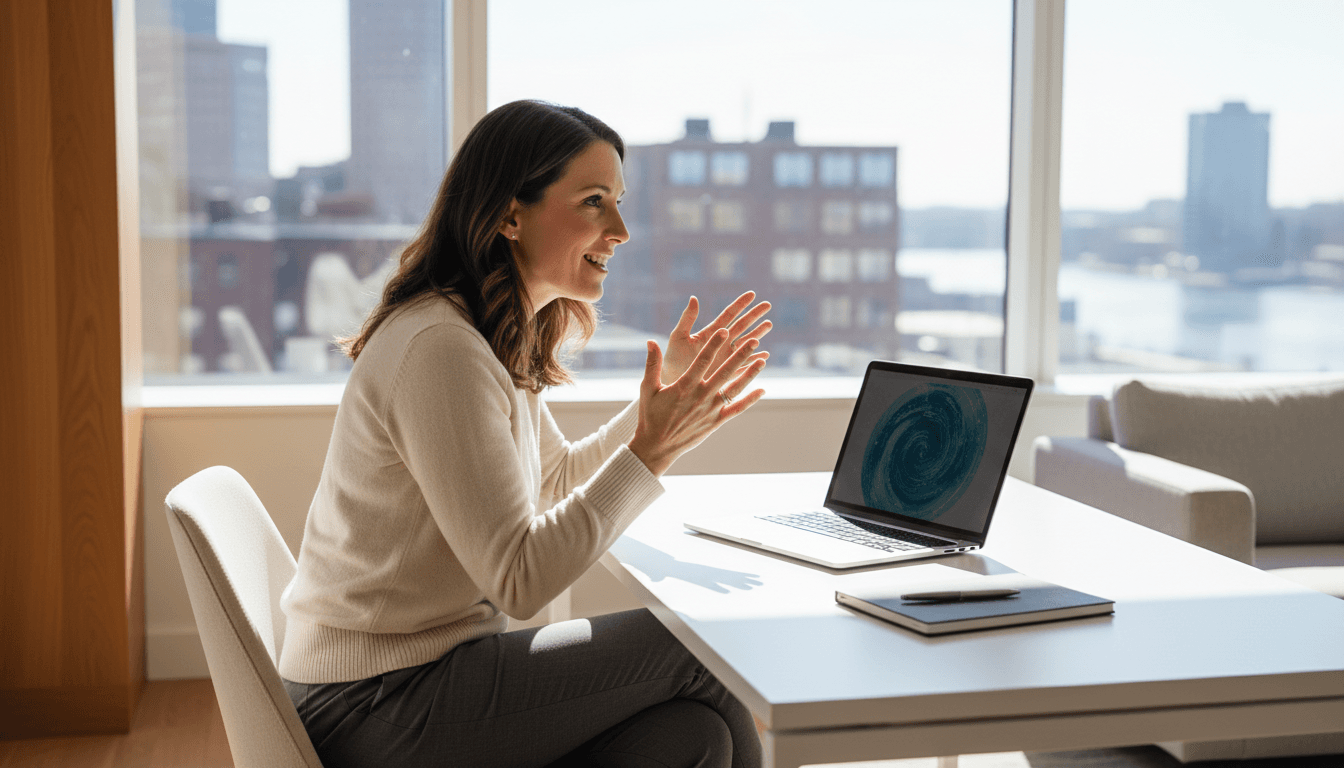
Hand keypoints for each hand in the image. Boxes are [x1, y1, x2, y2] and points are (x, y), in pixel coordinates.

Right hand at [628, 329, 767, 476]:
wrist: (656, 446)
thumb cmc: (650, 416)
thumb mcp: (648, 388)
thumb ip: (652, 364)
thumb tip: (650, 340)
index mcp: (684, 386)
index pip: (702, 360)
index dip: (714, 344)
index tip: (724, 330)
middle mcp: (701, 396)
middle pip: (725, 371)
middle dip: (740, 355)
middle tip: (754, 340)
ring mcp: (711, 409)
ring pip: (735, 388)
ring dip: (750, 374)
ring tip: (763, 360)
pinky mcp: (716, 421)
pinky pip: (737, 408)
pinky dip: (750, 399)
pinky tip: (762, 389)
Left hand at [661, 292, 771, 386]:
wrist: (672, 382)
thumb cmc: (672, 359)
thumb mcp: (678, 337)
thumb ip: (687, 319)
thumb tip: (693, 298)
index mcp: (711, 332)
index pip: (728, 315)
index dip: (740, 304)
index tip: (752, 294)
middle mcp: (721, 343)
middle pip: (741, 326)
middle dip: (754, 315)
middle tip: (767, 304)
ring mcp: (726, 357)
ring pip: (746, 343)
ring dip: (757, 334)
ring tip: (768, 324)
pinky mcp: (728, 372)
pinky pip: (745, 365)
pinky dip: (754, 360)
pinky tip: (765, 356)